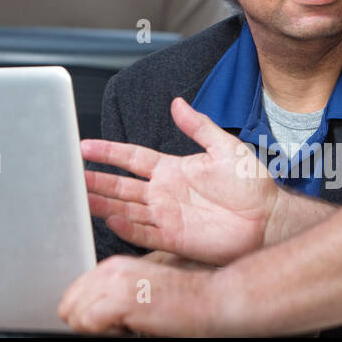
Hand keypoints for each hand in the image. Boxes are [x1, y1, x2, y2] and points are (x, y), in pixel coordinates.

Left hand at [58, 255, 219, 335]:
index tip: (101, 323)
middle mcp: (111, 271)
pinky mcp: (123, 300)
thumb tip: (90, 309)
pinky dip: (100, 333)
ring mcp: (116, 284)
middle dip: (84, 321)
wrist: (211, 300)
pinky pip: (88, 322)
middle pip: (70, 303)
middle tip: (112, 327)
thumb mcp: (141, 287)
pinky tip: (125, 330)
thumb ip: (114, 292)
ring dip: (93, 328)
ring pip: (74, 313)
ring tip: (121, 328)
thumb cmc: (184, 299)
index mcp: (113, 266)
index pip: (74, 292)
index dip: (83, 313)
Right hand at [82, 97, 277, 263]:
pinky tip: (111, 219)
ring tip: (80, 197)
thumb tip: (178, 103)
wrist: (270, 220)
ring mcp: (167, 217)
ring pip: (126, 208)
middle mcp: (163, 193)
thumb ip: (199, 127)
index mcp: (172, 169)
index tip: (85, 145)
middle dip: (96, 179)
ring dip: (103, 203)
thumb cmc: (253, 185)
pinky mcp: (175, 239)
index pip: (132, 157)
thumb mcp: (226, 148)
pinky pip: (144, 233)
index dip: (109, 151)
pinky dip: (127, 227)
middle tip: (71, 175)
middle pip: (121, 185)